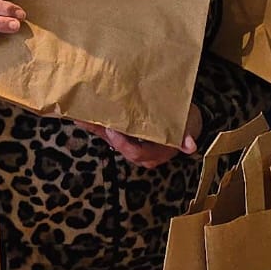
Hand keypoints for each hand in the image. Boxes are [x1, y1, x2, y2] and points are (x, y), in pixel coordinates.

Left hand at [78, 104, 200, 167]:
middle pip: (118, 146)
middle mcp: (140, 154)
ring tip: (79, 115)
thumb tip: (191, 145)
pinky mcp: (124, 137)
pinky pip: (109, 133)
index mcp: (154, 154)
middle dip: (102, 133)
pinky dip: (97, 125)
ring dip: (95, 128)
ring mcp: (131, 146)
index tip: (113, 129)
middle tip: (89, 118)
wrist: (185, 122)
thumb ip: (187, 136)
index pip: (135, 153)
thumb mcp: (188, 126)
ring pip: (110, 140)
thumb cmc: (186, 123)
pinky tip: (82, 116)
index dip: (123, 143)